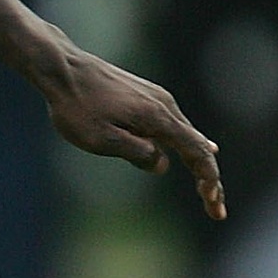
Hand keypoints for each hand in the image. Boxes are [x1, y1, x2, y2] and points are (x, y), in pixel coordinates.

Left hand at [38, 43, 225, 220]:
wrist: (62, 68)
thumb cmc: (76, 106)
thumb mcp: (101, 139)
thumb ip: (136, 153)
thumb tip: (163, 166)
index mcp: (158, 118)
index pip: (196, 153)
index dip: (209, 180)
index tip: (213, 206)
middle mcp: (165, 105)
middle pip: (197, 146)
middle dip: (208, 178)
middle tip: (215, 209)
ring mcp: (156, 98)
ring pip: (185, 134)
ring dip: (196, 162)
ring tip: (207, 188)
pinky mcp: (144, 96)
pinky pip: (171, 124)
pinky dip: (182, 144)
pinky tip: (189, 150)